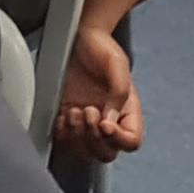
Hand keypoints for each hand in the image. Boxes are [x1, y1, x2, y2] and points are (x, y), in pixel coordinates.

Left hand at [54, 23, 142, 162]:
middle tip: (88, 112)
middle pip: (106, 153)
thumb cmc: (100, 48)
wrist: (77, 39)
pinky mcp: (66, 122)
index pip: (131, 141)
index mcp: (127, 111)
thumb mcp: (116, 64)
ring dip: (76, 137)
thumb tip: (110, 119)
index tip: (105, 124)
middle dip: (94, 139)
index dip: (118, 140)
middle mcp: (108, 122)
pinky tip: (62, 116)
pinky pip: (63, 143)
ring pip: (84, 153)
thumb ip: (119, 90)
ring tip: (74, 112)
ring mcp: (87, 124)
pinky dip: (61, 134)